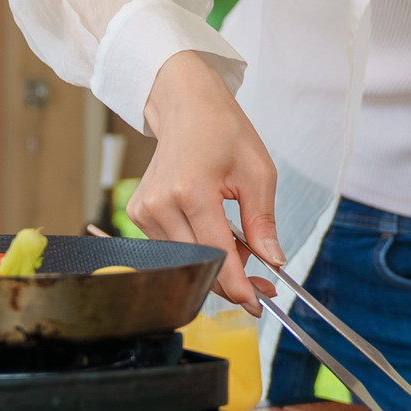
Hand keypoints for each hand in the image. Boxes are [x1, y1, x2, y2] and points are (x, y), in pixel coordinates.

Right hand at [133, 50, 283, 312]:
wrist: (186, 107)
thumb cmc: (224, 132)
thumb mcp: (258, 173)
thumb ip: (263, 222)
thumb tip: (273, 261)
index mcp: (191, 190)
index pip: (217, 254)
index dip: (239, 284)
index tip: (259, 304)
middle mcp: (160, 204)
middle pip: (198, 264)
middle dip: (232, 280)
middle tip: (264, 285)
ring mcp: (144, 211)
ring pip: (185, 261)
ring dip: (216, 265)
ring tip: (243, 247)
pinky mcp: (138, 214)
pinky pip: (172, 248)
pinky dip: (199, 251)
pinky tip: (218, 237)